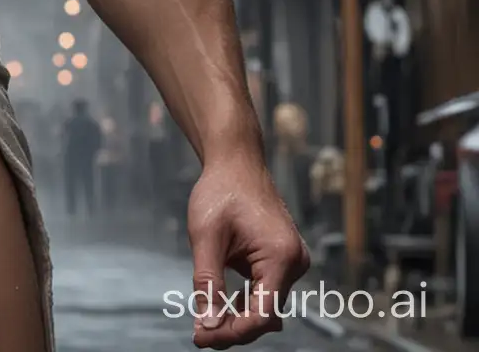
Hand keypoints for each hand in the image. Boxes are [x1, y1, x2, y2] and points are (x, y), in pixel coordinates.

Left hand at [187, 150, 309, 346]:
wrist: (236, 161)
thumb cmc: (220, 192)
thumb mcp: (205, 237)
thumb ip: (208, 282)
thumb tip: (208, 324)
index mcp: (281, 257)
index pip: (261, 314)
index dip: (231, 332)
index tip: (201, 338)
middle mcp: (295, 263)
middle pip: (266, 314)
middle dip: (233, 327)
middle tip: (199, 334)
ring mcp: (293, 262)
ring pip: (266, 305)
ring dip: (239, 316)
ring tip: (206, 321)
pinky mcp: (284, 259)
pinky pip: (267, 290)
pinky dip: (246, 300)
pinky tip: (223, 303)